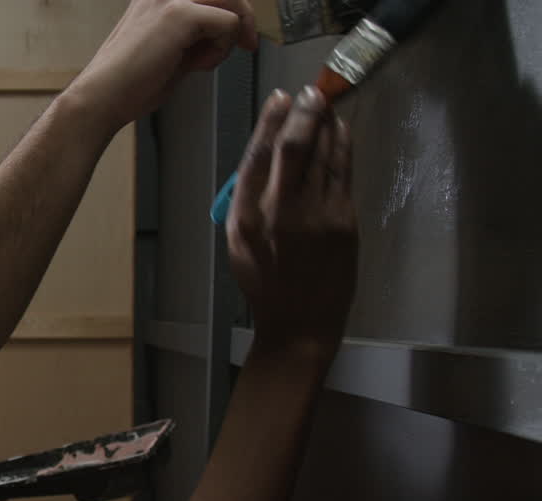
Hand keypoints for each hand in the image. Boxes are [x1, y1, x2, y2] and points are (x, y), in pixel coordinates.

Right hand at [68, 0, 258, 127]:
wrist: (103, 97)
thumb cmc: (130, 82)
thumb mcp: (171, 50)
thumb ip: (197, 35)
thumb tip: (229, 33)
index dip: (233, 9)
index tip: (240, 35)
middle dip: (243, 18)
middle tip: (247, 44)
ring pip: (232, 1)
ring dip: (231, 34)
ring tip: (209, 61)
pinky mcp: (179, 14)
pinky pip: (227, 23)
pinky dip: (221, 49)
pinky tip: (199, 67)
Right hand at [227, 86, 357, 356]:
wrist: (299, 323)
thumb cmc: (265, 283)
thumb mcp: (240, 242)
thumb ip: (249, 200)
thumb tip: (265, 155)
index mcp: (246, 218)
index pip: (258, 156)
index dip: (270, 121)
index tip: (279, 98)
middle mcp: (280, 212)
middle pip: (294, 147)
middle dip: (304, 113)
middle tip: (310, 92)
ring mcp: (317, 216)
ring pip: (324, 154)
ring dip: (327, 124)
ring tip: (325, 106)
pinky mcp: (344, 222)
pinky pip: (343, 173)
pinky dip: (342, 146)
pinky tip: (340, 132)